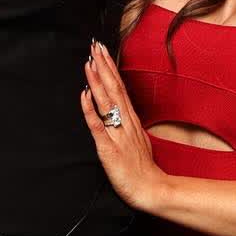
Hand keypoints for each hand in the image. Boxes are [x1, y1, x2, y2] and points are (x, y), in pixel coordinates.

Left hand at [80, 40, 165, 212]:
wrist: (151, 189)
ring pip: (107, 102)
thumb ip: (129, 125)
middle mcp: (126, 123)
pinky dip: (90, 109)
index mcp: (131, 120)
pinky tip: (84, 95)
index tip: (103, 51)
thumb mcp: (138, 140)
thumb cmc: (143, 169)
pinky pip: (98, 126)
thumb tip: (121, 111)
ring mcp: (118, 134)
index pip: (120, 88)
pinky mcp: (109, 148)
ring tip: (89, 62)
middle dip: (104, 66)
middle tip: (95, 46)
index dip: (111, 69)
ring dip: (97, 81)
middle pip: (114, 89)